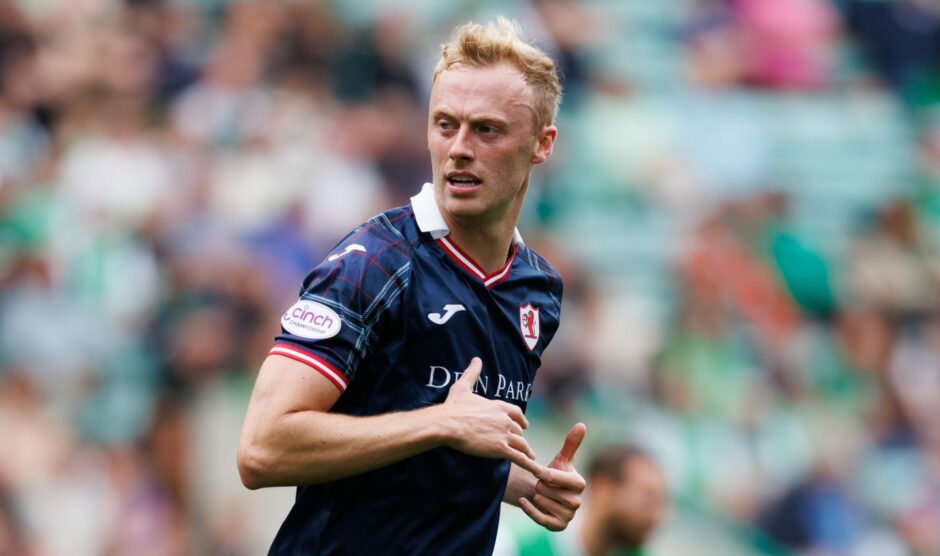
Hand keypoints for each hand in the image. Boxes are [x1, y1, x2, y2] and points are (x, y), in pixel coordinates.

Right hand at [440, 358, 540, 476]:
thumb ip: (472, 373)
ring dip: (527, 451)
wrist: (448, 424)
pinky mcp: (500, 448)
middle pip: (519, 431)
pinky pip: (519, 458)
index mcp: (499, 406)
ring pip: (522, 444)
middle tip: (523, 445)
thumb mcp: (464, 387)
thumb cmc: (454, 406)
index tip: (524, 425)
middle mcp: (505, 419)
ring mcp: (504, 434)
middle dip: (521, 438)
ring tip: (531, 458)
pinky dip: (529, 464)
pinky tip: (535, 469)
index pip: (517, 413)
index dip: (521, 420)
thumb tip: (476, 359)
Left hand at [519, 423, 586, 530]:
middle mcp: (577, 501)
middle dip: (540, 485)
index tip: (536, 470)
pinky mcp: (559, 526)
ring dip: (536, 496)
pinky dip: (529, 509)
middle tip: (540, 483)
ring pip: (544, 503)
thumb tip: (581, 424)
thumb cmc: (555, 474)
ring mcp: (569, 515)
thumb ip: (571, 443)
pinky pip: (541, 519)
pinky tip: (523, 500)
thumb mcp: (561, 459)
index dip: (544, 473)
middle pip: (548, 491)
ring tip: (539, 492)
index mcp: (580, 484)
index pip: (556, 477)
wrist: (547, 494)